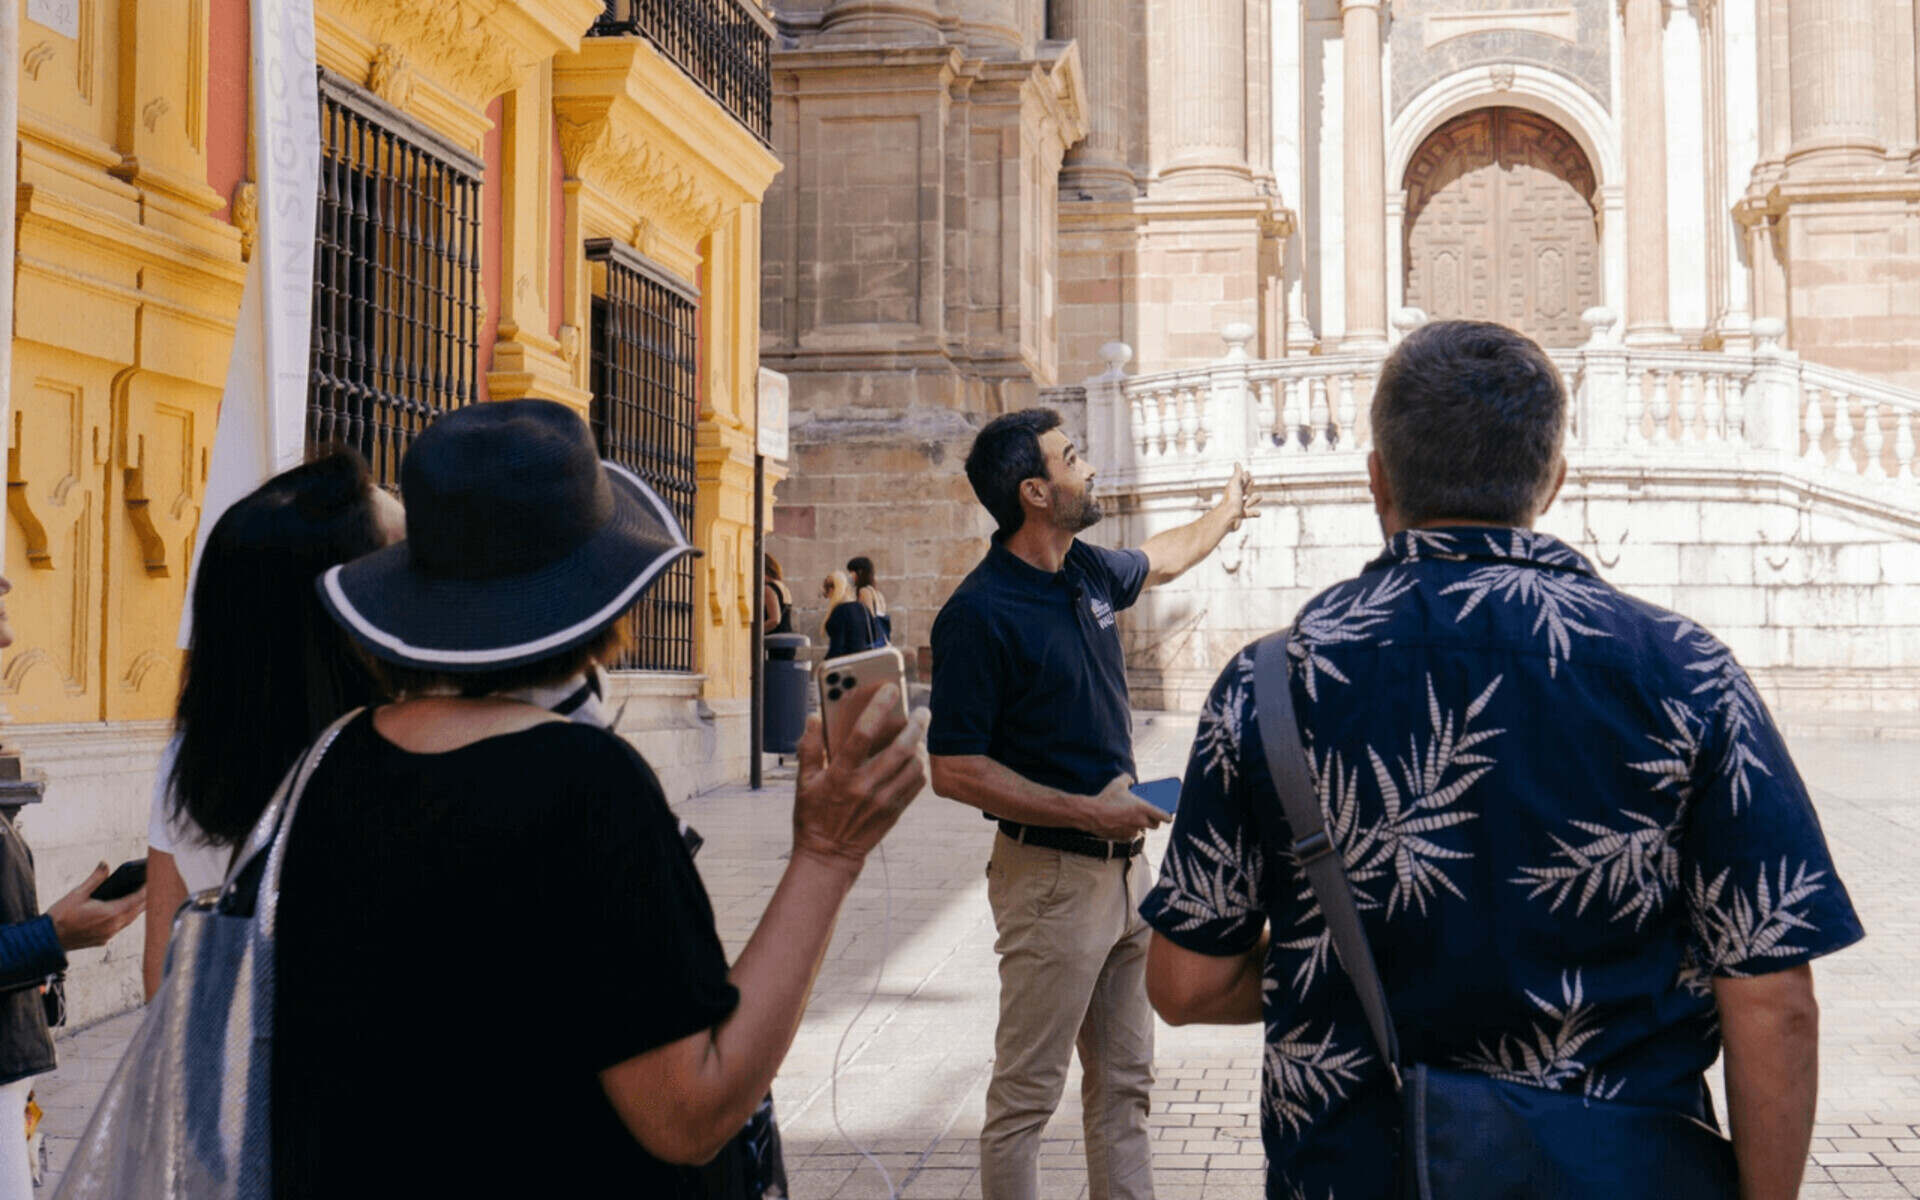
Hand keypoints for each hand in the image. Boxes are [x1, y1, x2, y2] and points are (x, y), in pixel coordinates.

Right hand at [47, 862, 145, 951]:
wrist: (48, 939)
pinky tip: (125, 911)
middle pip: (138, 910)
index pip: (138, 899)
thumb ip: (95, 878)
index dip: (148, 889)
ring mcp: (109, 935)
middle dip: (146, 898)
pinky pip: (121, 927)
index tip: (155, 879)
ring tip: (143, 896)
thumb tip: (105, 864)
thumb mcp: (78, 893)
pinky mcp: (104, 940)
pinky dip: (126, 917)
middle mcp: (113, 926)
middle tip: (153, 885)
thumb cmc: (61, 916)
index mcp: (110, 913)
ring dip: (137, 909)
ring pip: (130, 920)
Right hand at [792, 684, 928, 875]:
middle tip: (922, 711)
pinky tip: (915, 758)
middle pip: (900, 749)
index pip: (861, 734)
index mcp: (840, 776)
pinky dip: (919, 767)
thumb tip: (813, 717)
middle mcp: (864, 787)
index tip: (891, 689)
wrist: (829, 856)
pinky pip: (916, 784)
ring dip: (920, 745)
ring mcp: (883, 801)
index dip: (878, 708)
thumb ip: (809, 748)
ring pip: (914, 766)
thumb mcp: (803, 782)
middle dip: (916, 725)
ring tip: (919, 733)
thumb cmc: (813, 816)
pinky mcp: (894, 812)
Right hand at [1080, 775, 1168, 841]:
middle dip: (1154, 820)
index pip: (1164, 817)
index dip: (1168, 816)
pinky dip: (1128, 830)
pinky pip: (1130, 834)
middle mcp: (1140, 822)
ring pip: (1141, 830)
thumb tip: (1130, 779)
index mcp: (1143, 809)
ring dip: (1140, 825)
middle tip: (1149, 814)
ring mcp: (1132, 831)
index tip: (1168, 815)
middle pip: (1155, 825)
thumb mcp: (1117, 783)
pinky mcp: (1123, 837)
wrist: (1091, 815)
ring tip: (1132, 818)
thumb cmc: (1106, 799)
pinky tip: (1121, 823)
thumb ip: (1127, 778)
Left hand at [1220, 464, 1260, 530]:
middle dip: (1248, 485)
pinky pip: (1250, 513)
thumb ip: (1237, 474)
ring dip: (1254, 499)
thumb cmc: (1231, 499)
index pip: (1241, 480)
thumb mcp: (1235, 484)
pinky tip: (1258, 513)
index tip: (1247, 472)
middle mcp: (1236, 496)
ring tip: (1260, 496)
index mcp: (1234, 488)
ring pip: (1248, 501)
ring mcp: (1238, 506)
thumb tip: (1237, 463)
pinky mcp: (1241, 515)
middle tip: (1252, 481)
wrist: (1227, 516)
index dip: (1245, 476)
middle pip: (1244, 489)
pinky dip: (1255, 513)